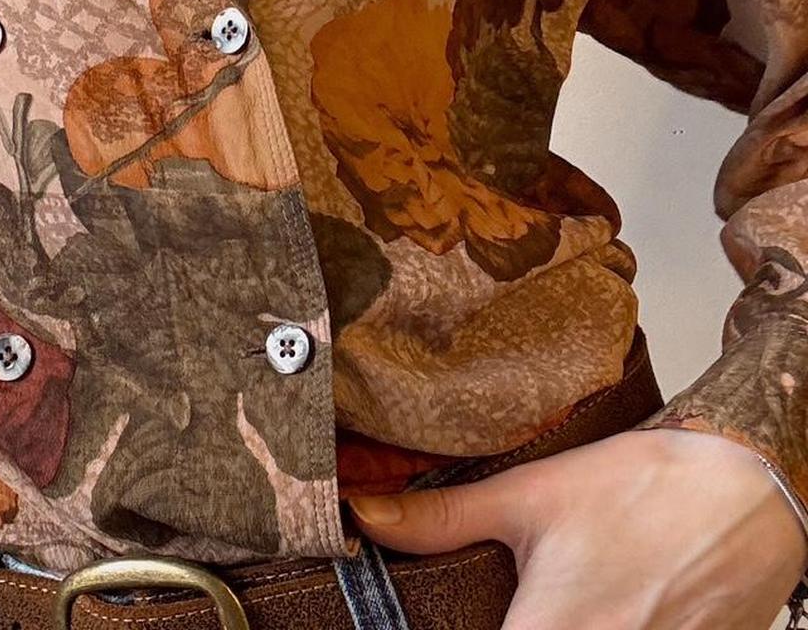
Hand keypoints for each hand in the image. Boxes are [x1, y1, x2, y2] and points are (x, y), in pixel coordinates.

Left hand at [348, 427, 807, 628]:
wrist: (743, 493)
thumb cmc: (638, 490)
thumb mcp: (528, 495)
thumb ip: (441, 518)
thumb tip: (364, 514)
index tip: (439, 620)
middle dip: (497, 628)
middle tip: (495, 601)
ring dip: (546, 628)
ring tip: (540, 599)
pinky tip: (590, 607)